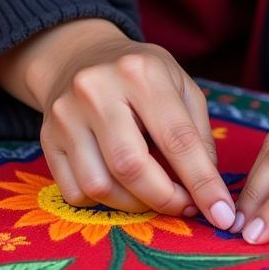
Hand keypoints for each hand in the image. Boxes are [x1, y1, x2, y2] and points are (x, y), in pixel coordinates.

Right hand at [0, 19, 235, 228]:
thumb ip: (199, 135)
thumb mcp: (181, 86)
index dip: (202, 182)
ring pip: (99, 186)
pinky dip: (105, 203)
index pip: (177, 138)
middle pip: (131, 166)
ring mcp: (65, 115)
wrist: (81, 56)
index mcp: (141, 72)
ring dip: (135, 205)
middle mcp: (96, 90)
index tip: (221, 213)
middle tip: (186, 208)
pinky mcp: (46, 139)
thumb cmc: (142, 76)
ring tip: (155, 196)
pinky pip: (75, 193)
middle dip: (165, 199)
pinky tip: (122, 188)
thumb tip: (208, 191)